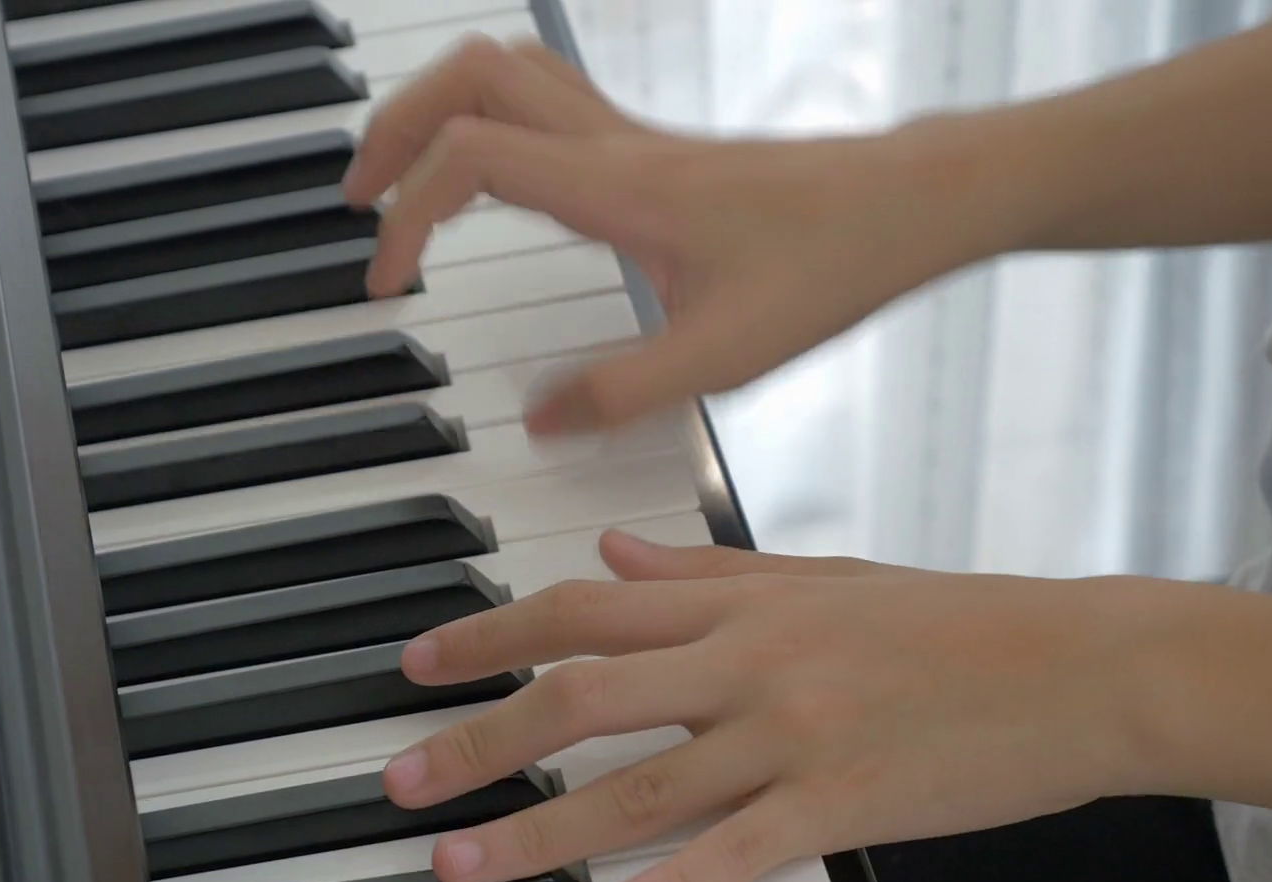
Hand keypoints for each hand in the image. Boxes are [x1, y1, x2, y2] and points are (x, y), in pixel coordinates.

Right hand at [342, 36, 1007, 434]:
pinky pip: (543, 98)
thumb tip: (534, 422)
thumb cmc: (832, 263)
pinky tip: (485, 183)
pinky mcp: (648, 147)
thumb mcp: (724, 357)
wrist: (910, 205)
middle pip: (469, 78)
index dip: (406, 216)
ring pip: (505, 70)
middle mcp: (613, 145)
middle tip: (361, 201)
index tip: (391, 285)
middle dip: (394, 130)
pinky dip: (486, 121)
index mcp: (616, 188)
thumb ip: (618, 394)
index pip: (468, 157)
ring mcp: (630, 136)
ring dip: (436, 111)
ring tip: (399, 180)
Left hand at [381, 530, 1168, 881]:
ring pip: (640, 783)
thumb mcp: (814, 575)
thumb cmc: (950, 621)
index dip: (486, 636)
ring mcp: (793, 733)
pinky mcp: (847, 801)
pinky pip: (746, 847)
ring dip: (540, 827)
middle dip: (477, 741)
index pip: (578, 613)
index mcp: (735, 606)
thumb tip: (609, 555)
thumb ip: (699, 573)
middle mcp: (747, 662)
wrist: (1077, 664)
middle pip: (579, 698)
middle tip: (403, 783)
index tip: (417, 665)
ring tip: (464, 862)